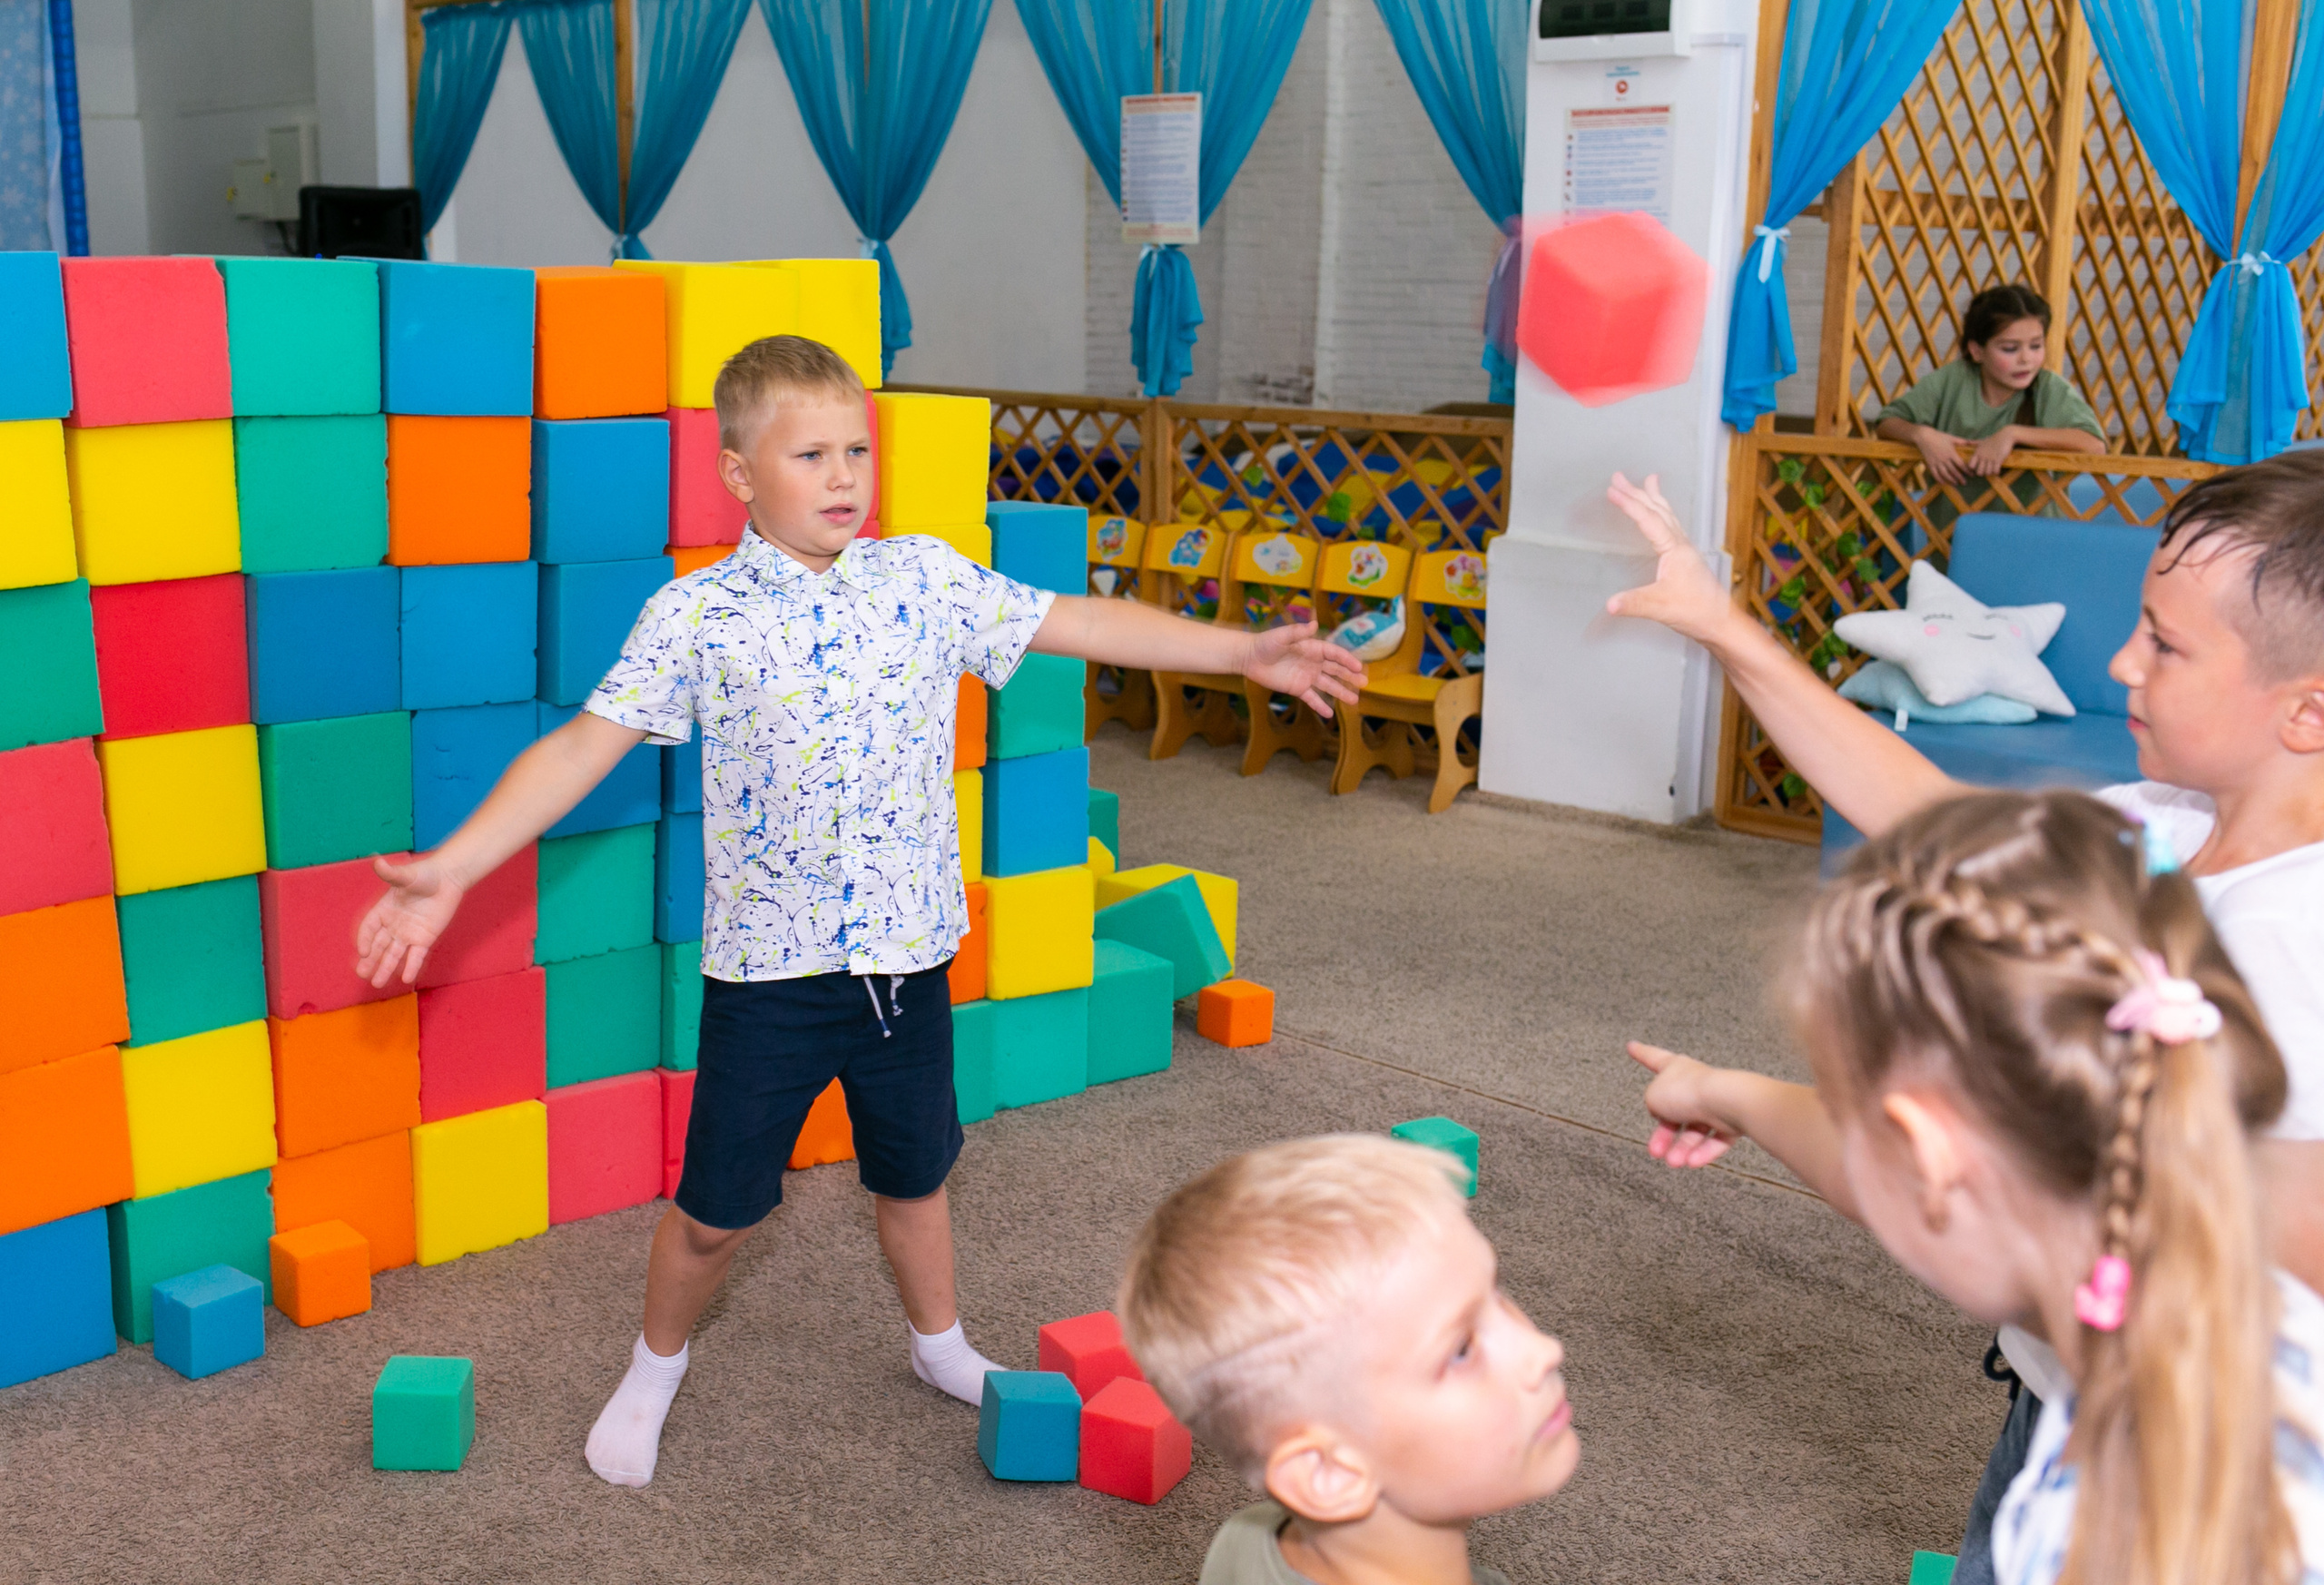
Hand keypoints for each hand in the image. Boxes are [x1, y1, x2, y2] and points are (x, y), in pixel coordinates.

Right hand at [354, 853, 467, 987]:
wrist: (447, 879)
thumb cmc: (425, 875)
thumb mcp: (407, 876)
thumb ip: (392, 873)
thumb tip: (378, 861)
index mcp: (383, 910)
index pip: (369, 928)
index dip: (365, 940)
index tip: (363, 951)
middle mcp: (392, 925)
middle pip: (378, 946)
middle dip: (370, 960)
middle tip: (361, 974)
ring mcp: (408, 934)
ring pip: (393, 955)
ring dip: (385, 969)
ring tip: (376, 984)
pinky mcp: (424, 939)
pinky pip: (416, 956)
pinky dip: (411, 966)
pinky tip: (405, 979)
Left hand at [1241, 621, 1365, 714]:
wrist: (1250, 657)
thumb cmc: (1266, 643)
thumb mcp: (1282, 636)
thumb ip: (1297, 632)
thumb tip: (1314, 624)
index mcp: (1312, 648)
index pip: (1334, 654)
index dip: (1347, 660)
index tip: (1358, 667)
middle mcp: (1313, 663)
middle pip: (1336, 670)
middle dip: (1350, 676)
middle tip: (1364, 683)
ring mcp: (1307, 676)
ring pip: (1328, 685)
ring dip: (1341, 692)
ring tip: (1354, 701)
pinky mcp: (1297, 688)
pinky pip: (1312, 698)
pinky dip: (1320, 706)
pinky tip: (1330, 714)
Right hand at [1603, 472, 1731, 644]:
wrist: (1721, 622)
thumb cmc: (1697, 612)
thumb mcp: (1661, 607)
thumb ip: (1634, 603)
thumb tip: (1609, 603)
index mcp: (1675, 549)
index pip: (1648, 520)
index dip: (1628, 504)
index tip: (1611, 490)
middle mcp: (1681, 544)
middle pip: (1657, 510)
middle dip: (1637, 492)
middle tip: (1618, 477)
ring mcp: (1685, 549)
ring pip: (1667, 514)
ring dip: (1653, 497)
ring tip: (1648, 480)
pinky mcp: (1685, 558)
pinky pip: (1671, 526)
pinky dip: (1662, 513)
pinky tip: (1661, 516)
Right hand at [1628, 1040, 1738, 1167]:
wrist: (1727, 1102)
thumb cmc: (1688, 1092)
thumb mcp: (1653, 1096)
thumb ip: (1652, 1104)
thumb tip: (1663, 1113)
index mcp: (1675, 1068)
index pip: (1653, 1058)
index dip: (1640, 1053)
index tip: (1631, 1046)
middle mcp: (1694, 1084)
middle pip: (1675, 1112)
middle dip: (1664, 1135)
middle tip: (1655, 1151)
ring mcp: (1714, 1102)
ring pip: (1695, 1131)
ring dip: (1682, 1148)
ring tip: (1674, 1162)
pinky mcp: (1731, 1121)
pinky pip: (1714, 1140)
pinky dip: (1704, 1152)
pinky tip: (1692, 1162)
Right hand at [1912, 426, 1969, 484]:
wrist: (1924, 437)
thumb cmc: (1939, 436)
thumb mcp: (1951, 438)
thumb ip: (1961, 441)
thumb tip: (1970, 442)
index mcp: (1951, 453)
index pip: (1961, 464)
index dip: (1967, 470)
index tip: (1971, 475)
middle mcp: (1945, 460)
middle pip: (1954, 471)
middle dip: (1960, 478)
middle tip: (1964, 483)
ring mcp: (1937, 463)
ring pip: (1945, 474)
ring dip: (1950, 480)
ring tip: (1955, 483)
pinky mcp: (1930, 464)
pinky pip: (1935, 474)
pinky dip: (1939, 479)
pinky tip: (1943, 482)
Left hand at [1967, 427, 2017, 476]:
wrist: (2005, 436)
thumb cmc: (1993, 439)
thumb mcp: (1982, 441)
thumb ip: (1974, 443)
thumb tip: (1967, 442)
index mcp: (1977, 453)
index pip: (1970, 465)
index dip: (1973, 469)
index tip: (1977, 467)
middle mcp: (1983, 456)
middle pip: (1979, 472)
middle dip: (1982, 473)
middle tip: (1986, 470)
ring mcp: (1991, 458)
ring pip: (1987, 473)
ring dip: (1990, 473)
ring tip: (1992, 470)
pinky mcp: (1999, 459)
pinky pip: (1995, 471)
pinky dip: (1996, 472)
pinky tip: (1997, 469)